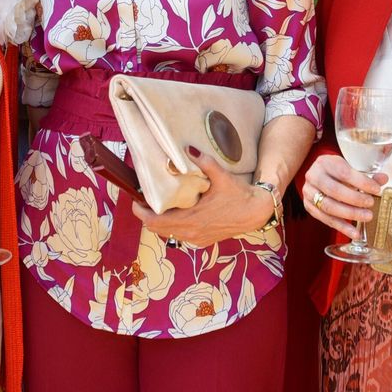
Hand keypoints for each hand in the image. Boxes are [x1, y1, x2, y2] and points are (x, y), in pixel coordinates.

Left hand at [136, 146, 272, 245]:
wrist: (256, 212)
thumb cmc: (238, 195)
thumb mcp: (221, 176)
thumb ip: (204, 163)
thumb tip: (189, 149)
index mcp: (191, 218)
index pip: (154, 222)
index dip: (140, 212)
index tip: (135, 200)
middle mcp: (190, 232)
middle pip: (156, 229)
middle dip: (147, 216)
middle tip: (144, 201)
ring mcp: (196, 239)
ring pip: (167, 234)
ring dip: (159, 222)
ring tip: (158, 206)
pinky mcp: (202, 241)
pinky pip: (179, 236)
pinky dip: (172, 227)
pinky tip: (176, 213)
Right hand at [301, 152, 386, 240]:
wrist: (319, 175)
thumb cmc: (337, 172)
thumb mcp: (351, 169)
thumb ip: (368, 176)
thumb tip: (383, 179)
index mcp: (325, 163)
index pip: (344, 173)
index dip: (361, 182)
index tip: (376, 189)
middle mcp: (313, 176)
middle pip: (334, 190)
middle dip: (355, 199)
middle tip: (371, 204)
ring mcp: (309, 192)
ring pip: (328, 206)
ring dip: (350, 214)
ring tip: (367, 217)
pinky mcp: (309, 207)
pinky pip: (326, 219)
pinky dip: (342, 227)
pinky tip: (355, 233)